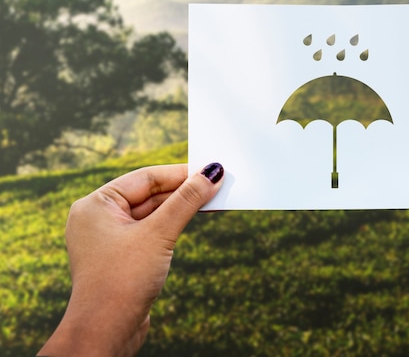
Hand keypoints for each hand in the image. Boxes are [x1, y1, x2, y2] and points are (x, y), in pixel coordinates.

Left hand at [38, 162, 223, 356]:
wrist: (105, 334)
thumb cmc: (121, 281)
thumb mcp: (159, 234)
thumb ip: (186, 201)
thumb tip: (212, 173)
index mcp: (96, 205)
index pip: (145, 177)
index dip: (180, 173)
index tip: (210, 169)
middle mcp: (99, 218)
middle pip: (150, 193)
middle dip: (183, 190)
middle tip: (217, 183)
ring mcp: (110, 238)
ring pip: (153, 212)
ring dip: (181, 207)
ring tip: (213, 199)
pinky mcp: (123, 256)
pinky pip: (152, 230)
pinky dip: (173, 224)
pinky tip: (194, 219)